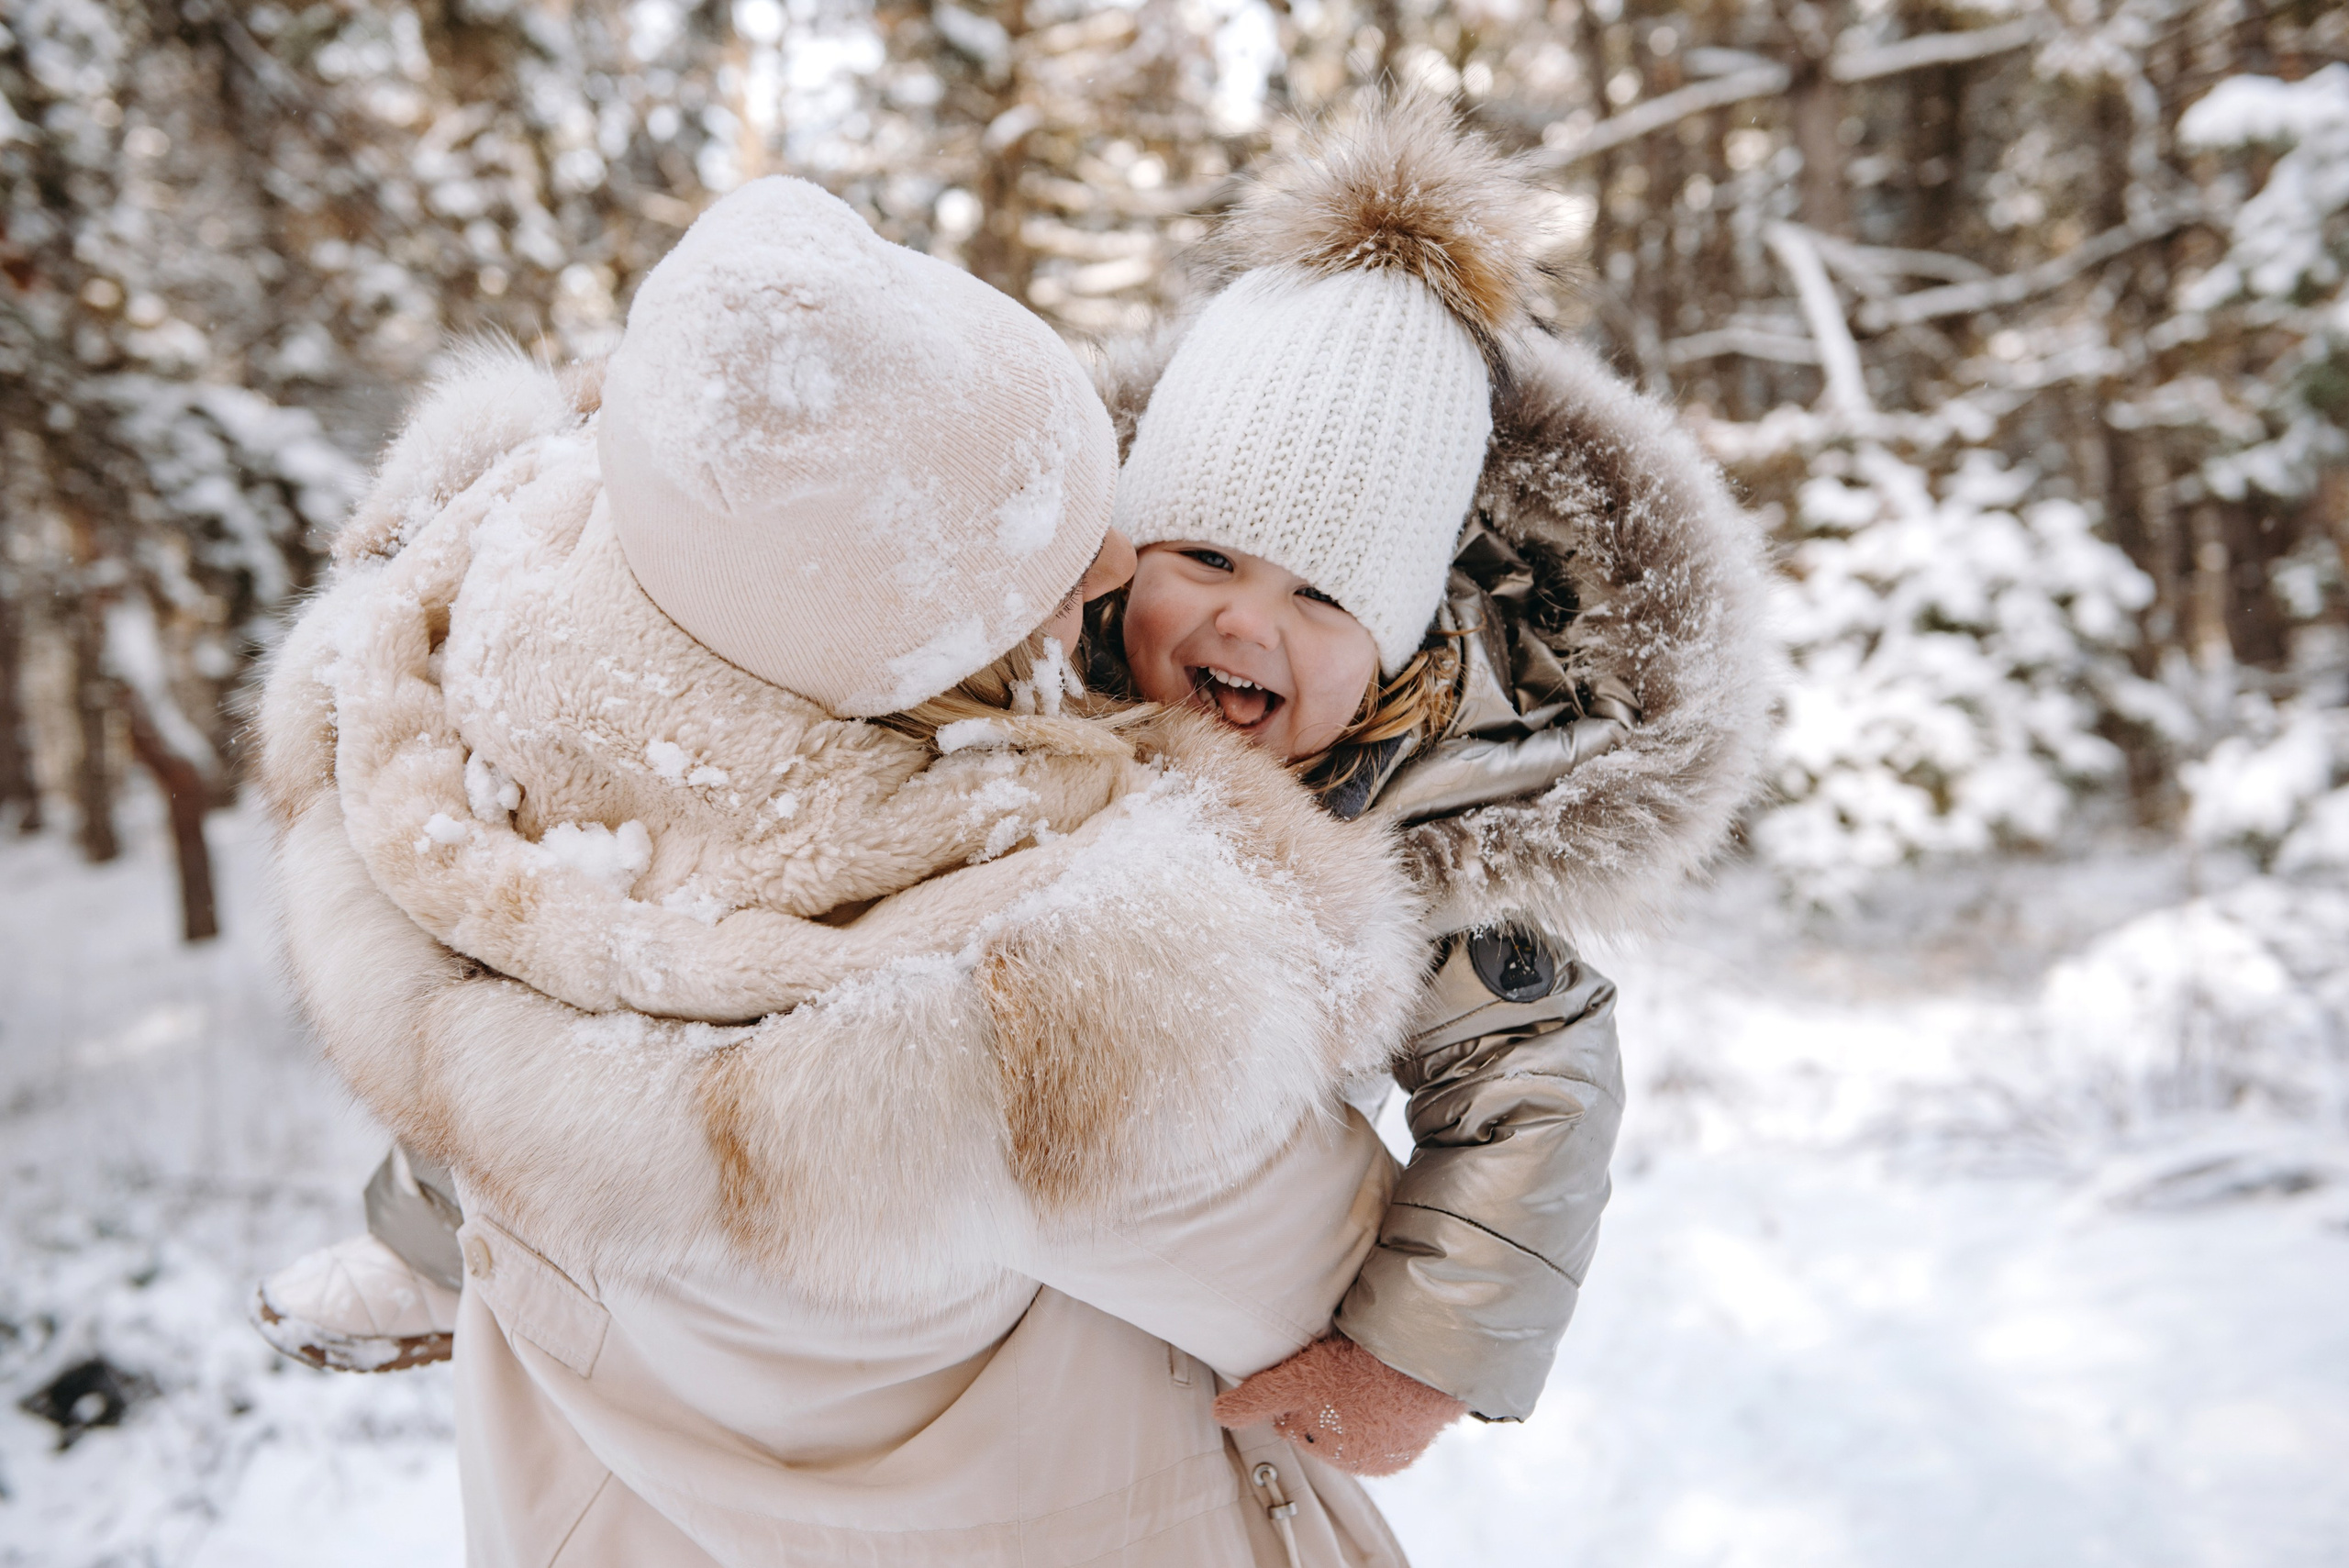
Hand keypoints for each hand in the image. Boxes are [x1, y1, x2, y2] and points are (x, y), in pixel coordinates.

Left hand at [1211, 1334, 1467, 1476]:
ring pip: (1357, 1424)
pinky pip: (1393, 1422)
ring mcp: (1388, 1453)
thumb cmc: (1356, 1373)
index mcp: (1324, 1449)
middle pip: (1324, 1425)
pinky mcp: (1416, 1439)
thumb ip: (1257, 1398)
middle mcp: (1355, 1461)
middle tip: (1331, 1365)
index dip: (1292, 1393)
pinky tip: (1385, 1380)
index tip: (1302, 1370)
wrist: (1420, 1369)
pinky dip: (1387, 1404)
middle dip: (1323, 1400)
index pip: (1292, 1423)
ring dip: (1354, 1402)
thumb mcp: (1295, 1380)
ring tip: (1358, 1369)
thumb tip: (1218, 1413)